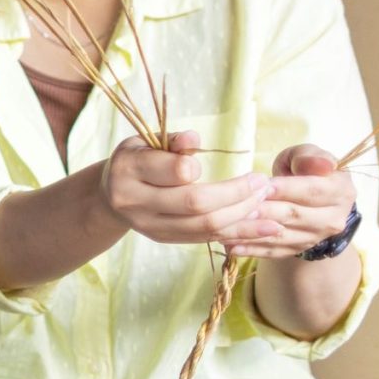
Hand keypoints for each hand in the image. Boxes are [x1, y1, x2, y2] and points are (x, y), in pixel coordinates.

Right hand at [99, 130, 280, 247]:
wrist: (110, 194)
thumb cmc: (137, 159)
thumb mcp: (146, 141)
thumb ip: (173, 140)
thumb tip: (194, 140)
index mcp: (129, 169)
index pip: (176, 172)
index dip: (204, 167)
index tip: (229, 161)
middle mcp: (135, 201)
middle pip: (195, 204)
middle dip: (237, 194)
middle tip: (263, 184)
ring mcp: (148, 225)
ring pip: (203, 227)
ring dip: (242, 217)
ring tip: (267, 205)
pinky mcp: (163, 239)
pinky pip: (204, 239)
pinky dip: (236, 233)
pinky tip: (260, 227)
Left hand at [224, 144, 356, 260]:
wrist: (308, 197)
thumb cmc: (302, 169)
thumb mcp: (305, 155)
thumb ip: (308, 157)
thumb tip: (321, 164)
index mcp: (342, 190)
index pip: (313, 190)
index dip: (288, 188)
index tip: (264, 185)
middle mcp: (334, 218)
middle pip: (295, 215)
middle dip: (265, 211)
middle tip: (239, 207)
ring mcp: (316, 237)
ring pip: (282, 236)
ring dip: (254, 233)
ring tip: (227, 227)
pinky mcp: (299, 249)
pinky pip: (274, 252)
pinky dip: (252, 250)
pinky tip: (230, 246)